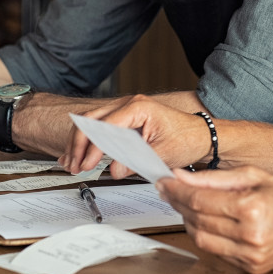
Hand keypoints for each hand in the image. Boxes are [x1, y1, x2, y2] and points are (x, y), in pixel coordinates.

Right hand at [59, 94, 211, 178]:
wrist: (200, 135)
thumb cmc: (187, 139)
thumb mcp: (162, 154)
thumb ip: (136, 161)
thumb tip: (114, 169)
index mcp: (138, 107)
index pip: (106, 126)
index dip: (93, 147)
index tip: (87, 164)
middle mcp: (129, 104)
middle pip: (91, 120)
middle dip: (79, 144)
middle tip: (74, 165)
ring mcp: (125, 110)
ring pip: (90, 122)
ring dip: (79, 143)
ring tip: (71, 163)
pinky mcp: (124, 119)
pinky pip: (98, 126)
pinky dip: (87, 140)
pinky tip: (77, 154)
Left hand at [158, 166, 272, 273]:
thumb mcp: (253, 175)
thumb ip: (214, 177)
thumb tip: (182, 176)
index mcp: (251, 208)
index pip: (200, 200)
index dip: (177, 190)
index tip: (164, 182)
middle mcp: (250, 235)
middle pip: (197, 219)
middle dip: (179, 204)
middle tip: (170, 191)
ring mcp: (251, 256)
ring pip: (202, 239)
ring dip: (189, 222)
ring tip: (187, 205)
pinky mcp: (251, 268)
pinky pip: (216, 252)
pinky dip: (206, 236)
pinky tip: (205, 222)